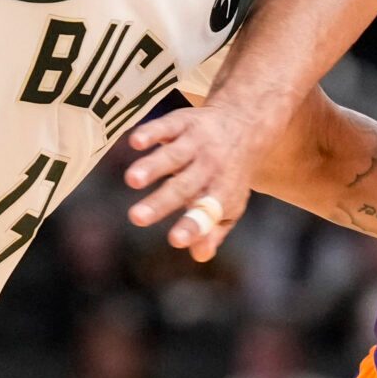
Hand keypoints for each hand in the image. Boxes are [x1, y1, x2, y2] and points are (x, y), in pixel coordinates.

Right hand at [125, 103, 275, 257]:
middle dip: (160, 202)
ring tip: (132, 180)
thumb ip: (212, 231)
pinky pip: (165, 127)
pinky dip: (151, 132)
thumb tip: (200, 255)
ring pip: (172, 156)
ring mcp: (196, 143)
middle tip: (136, 218)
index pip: (206, 213)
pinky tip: (136, 142)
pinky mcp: (182, 122)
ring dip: (152, 167)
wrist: (244, 124)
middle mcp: (209, 168)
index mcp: (221, 193)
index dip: (193, 227)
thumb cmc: (228, 175)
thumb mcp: (229, 205)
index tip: (176, 240)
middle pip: (183, 187)